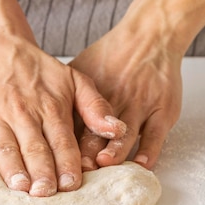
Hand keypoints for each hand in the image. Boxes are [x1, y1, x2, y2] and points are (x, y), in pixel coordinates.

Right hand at [0, 30, 125, 196]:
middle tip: (46, 193)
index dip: (67, 163)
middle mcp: (23, 113)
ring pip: (6, 147)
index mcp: (51, 107)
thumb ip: (96, 107)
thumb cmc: (39, 71)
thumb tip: (116, 130)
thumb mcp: (75, 80)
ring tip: (21, 187)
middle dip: (41, 172)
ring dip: (13, 168)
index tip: (72, 184)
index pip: (61, 140)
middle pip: (34, 147)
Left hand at [70, 17, 182, 170]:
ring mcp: (140, 106)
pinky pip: (155, 134)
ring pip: (127, 134)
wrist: (150, 36)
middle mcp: (115, 102)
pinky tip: (142, 164)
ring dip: (115, 151)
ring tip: (105, 164)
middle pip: (99, 132)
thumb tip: (41, 123)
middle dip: (89, 152)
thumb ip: (63, 96)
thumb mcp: (80, 70)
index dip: (67, 144)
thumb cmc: (112, 56)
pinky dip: (149, 151)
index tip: (59, 161)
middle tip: (79, 168)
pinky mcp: (163, 111)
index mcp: (91, 96)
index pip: (76, 124)